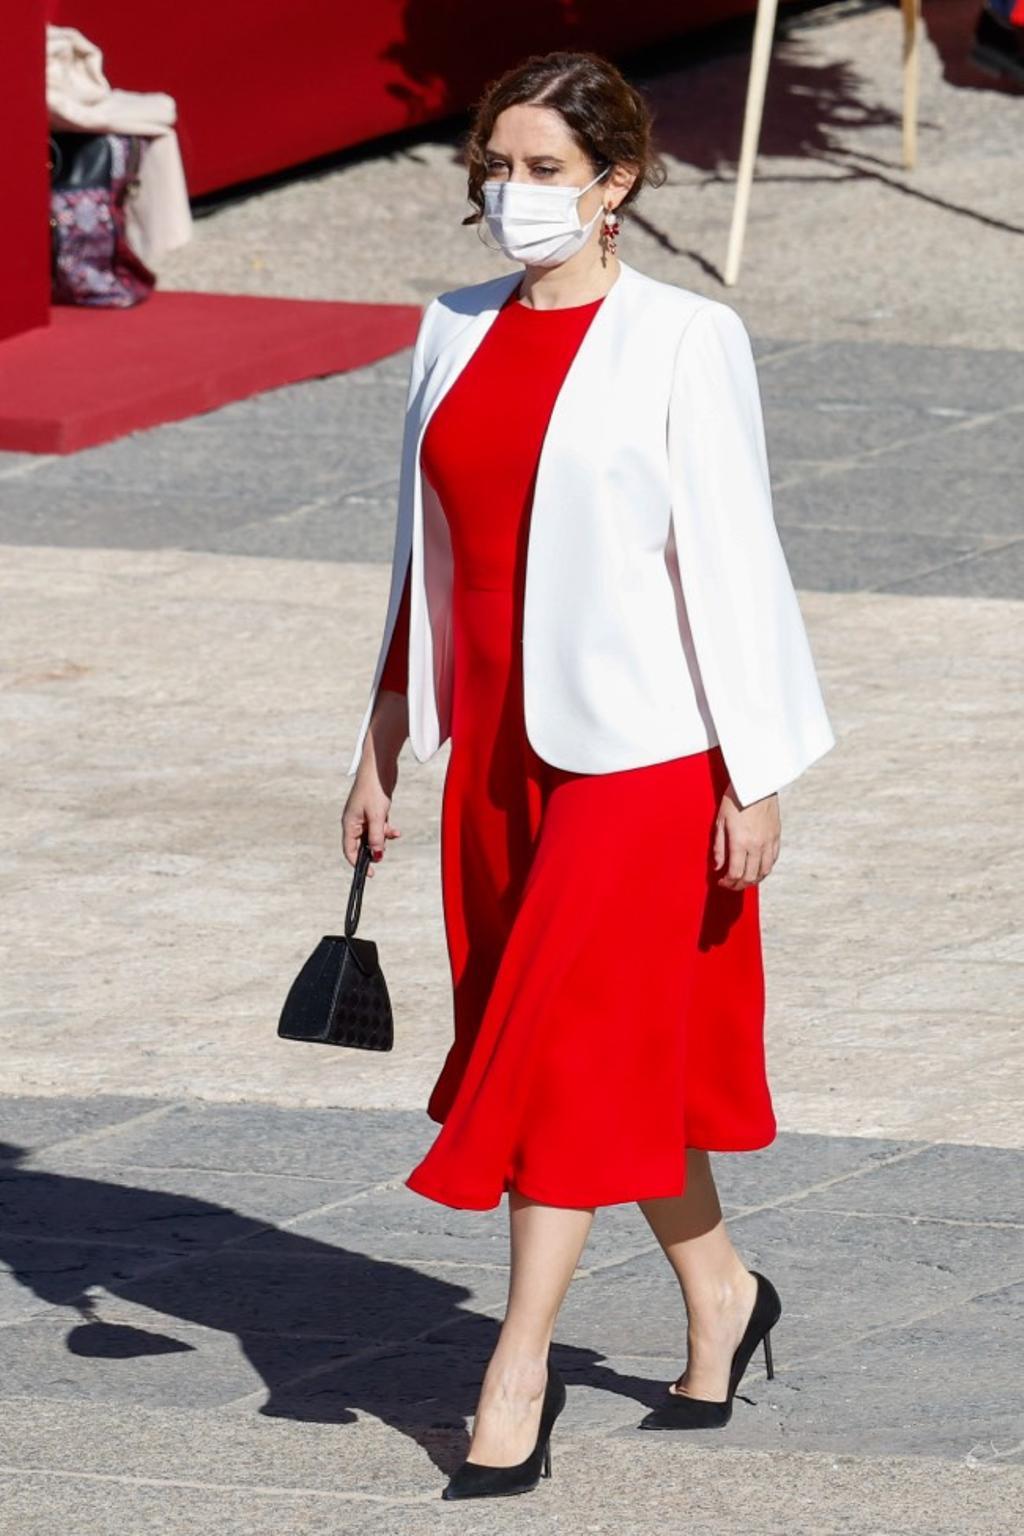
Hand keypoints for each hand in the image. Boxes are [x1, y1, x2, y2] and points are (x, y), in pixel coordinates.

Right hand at [340, 756, 400, 877]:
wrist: (379, 767)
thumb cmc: (374, 789)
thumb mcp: (377, 817)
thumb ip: (377, 838)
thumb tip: (377, 857)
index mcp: (349, 824)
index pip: (350, 850)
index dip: (359, 864)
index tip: (371, 873)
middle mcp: (354, 821)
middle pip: (362, 844)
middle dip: (375, 849)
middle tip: (385, 849)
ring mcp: (363, 816)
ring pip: (373, 836)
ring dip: (384, 838)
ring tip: (393, 833)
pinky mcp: (373, 810)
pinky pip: (379, 826)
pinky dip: (387, 829)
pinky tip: (396, 830)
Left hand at [712, 782, 780, 889]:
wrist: (756, 782)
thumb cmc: (735, 798)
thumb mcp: (720, 821)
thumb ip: (719, 847)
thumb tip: (718, 866)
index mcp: (740, 842)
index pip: (736, 873)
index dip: (728, 882)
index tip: (721, 882)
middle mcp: (757, 845)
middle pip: (750, 876)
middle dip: (739, 885)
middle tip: (731, 884)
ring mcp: (769, 841)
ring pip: (764, 871)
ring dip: (753, 879)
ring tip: (744, 879)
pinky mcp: (776, 836)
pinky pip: (773, 859)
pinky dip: (765, 868)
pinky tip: (757, 868)